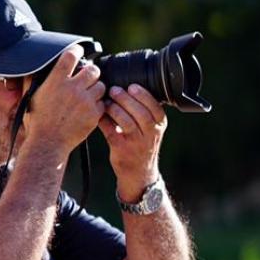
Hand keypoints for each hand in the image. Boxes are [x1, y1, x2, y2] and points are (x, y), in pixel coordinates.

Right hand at [23, 46, 107, 152]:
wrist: (48, 143)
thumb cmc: (37, 121)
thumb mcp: (31, 97)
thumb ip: (33, 80)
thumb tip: (33, 68)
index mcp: (56, 81)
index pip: (70, 56)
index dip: (76, 50)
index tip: (78, 51)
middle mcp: (72, 88)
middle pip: (93, 70)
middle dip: (91, 73)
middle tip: (87, 78)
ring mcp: (85, 101)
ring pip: (101, 86)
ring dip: (95, 89)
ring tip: (87, 96)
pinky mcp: (94, 114)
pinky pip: (102, 103)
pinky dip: (97, 105)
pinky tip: (88, 109)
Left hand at [98, 84, 167, 201]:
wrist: (139, 172)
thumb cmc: (142, 144)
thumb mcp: (151, 128)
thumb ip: (144, 111)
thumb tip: (127, 87)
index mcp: (159, 125)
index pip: (154, 107)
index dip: (143, 95)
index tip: (132, 86)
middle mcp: (150, 134)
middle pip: (140, 112)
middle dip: (126, 99)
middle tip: (114, 90)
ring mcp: (136, 143)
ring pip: (126, 122)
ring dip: (114, 109)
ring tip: (106, 102)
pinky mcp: (121, 149)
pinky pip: (111, 131)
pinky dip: (104, 121)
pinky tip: (99, 114)